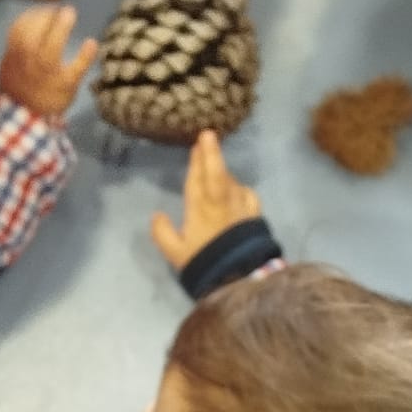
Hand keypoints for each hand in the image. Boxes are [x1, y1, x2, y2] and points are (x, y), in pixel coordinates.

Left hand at [0, 4, 97, 117]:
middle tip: (60, 10)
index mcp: (47, 60)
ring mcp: (15, 51)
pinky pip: (13, 30)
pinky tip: (31, 20)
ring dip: (36, 14)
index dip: (64, 19)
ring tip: (46, 12)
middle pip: (38, 23)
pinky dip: (23, 21)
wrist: (19, 113)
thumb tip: (92, 41)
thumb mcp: (70, 85)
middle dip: (50, 13)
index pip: (56, 32)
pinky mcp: (6, 53)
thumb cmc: (50, 99)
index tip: (71, 10)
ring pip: (23, 24)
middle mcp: (28, 51)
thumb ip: (82, 62)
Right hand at [150, 130, 260, 272]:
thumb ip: (162, 233)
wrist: (239, 277)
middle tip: (209, 134)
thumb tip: (156, 214)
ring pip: (231, 182)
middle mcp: (220, 203)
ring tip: (218, 165)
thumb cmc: (204, 263)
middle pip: (216, 172)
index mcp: (199, 208)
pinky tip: (239, 189)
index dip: (196, 161)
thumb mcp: (175, 253)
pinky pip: (248, 195)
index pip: (196, 179)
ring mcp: (240, 208)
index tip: (197, 143)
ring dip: (224, 171)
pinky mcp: (255, 217)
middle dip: (211, 153)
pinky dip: (241, 188)